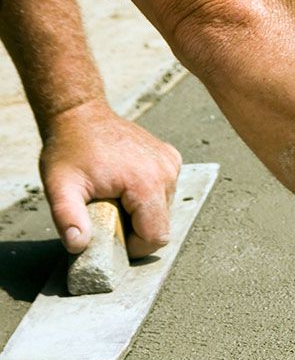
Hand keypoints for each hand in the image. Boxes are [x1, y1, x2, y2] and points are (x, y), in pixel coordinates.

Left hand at [39, 99, 181, 255]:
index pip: (155, 237)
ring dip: (141, 212)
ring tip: (114, 195)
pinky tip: (126, 182)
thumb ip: (68, 218)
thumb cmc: (68, 148)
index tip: (111, 235)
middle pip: (161, 225)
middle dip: (135, 228)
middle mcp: (166, 173)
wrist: (79, 113)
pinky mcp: (171, 159)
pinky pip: (165, 191)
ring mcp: (171, 164)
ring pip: (164, 210)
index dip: (133, 245)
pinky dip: (147, 195)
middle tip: (107, 211)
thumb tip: (78, 245)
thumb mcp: (59, 186)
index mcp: (146, 183)